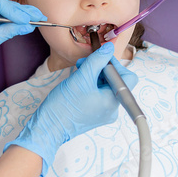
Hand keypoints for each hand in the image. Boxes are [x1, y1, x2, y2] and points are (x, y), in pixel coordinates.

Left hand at [0, 0, 43, 102]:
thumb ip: (5, 33)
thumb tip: (24, 26)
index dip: (13, 10)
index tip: (26, 20)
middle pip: (0, 4)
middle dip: (20, 11)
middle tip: (38, 16)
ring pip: (0, 12)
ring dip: (18, 16)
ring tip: (36, 19)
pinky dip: (10, 22)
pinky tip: (23, 24)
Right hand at [6, 44, 135, 175]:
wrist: (50, 127)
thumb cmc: (64, 105)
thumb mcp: (82, 77)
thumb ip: (97, 60)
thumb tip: (109, 49)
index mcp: (113, 101)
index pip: (127, 77)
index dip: (114, 64)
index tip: (99, 59)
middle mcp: (112, 109)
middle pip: (115, 81)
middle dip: (101, 69)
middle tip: (85, 63)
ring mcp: (104, 113)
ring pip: (106, 87)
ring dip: (94, 75)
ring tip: (79, 72)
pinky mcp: (95, 114)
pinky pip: (99, 95)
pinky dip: (91, 85)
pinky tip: (79, 83)